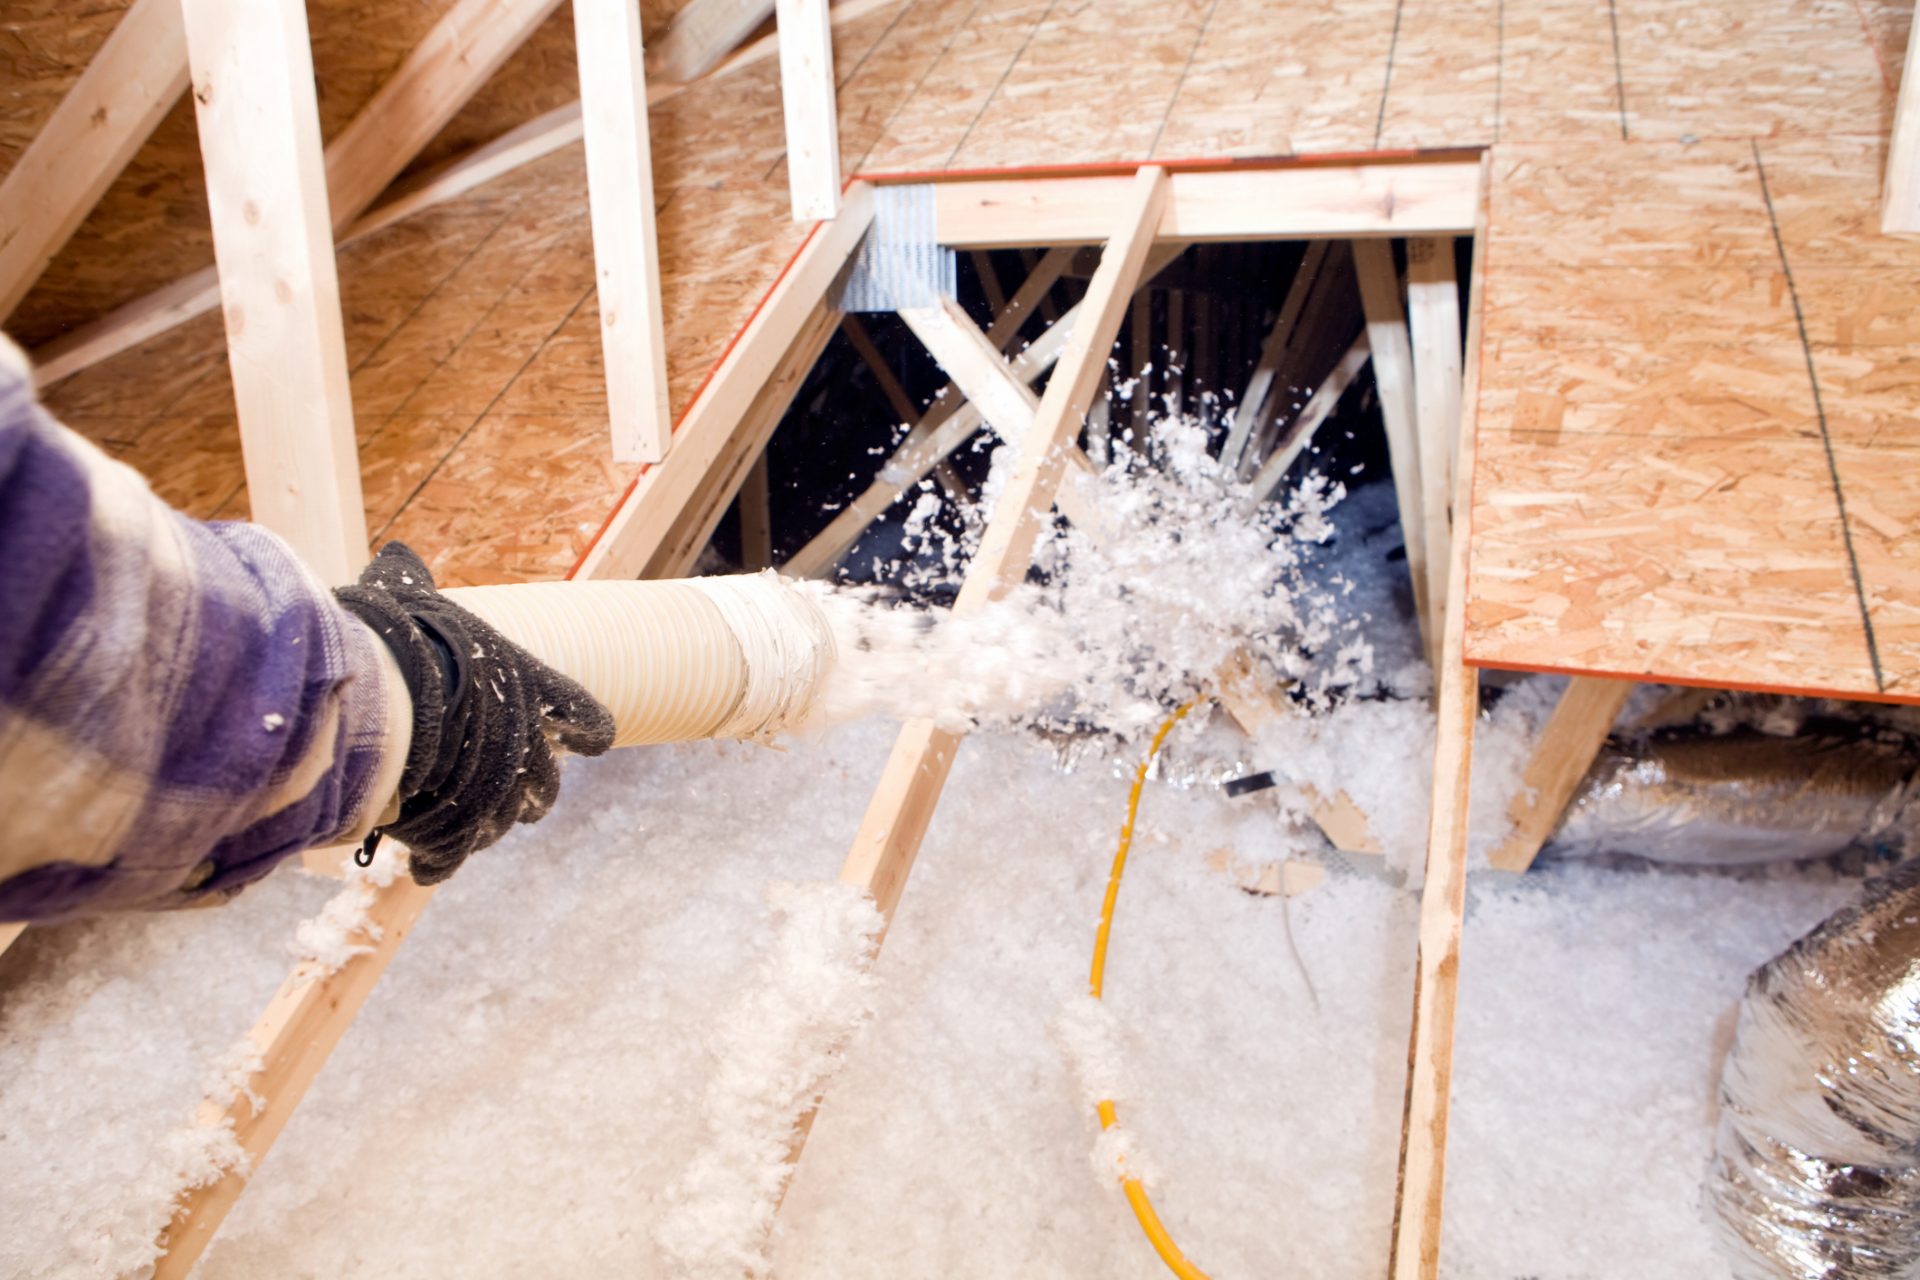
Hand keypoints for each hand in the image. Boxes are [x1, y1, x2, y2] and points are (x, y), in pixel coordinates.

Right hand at [334, 544, 615, 882]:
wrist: (384, 696)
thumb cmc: (399, 638)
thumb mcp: (403, 599)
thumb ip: (406, 585)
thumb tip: (395, 557)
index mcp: (531, 688)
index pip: (586, 717)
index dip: (585, 729)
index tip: (583, 738)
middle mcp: (526, 743)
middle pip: (544, 783)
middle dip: (527, 790)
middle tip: (502, 791)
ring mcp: (499, 792)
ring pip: (505, 821)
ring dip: (485, 823)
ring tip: (455, 822)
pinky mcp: (460, 830)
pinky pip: (456, 853)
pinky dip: (440, 858)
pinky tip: (424, 859)